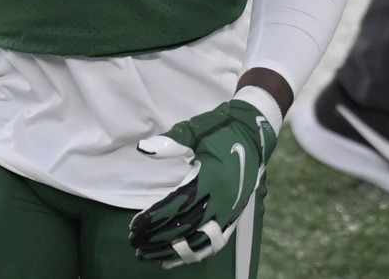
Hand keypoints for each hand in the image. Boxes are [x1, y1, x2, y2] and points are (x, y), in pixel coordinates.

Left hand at [128, 90, 279, 267]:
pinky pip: (213, 243)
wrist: (254, 132)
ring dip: (171, 250)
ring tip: (148, 254)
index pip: (177, 205)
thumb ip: (170, 141)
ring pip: (198, 240)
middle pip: (185, 227)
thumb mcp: (195, 130)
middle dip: (157, 238)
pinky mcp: (233, 216)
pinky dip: (193, 254)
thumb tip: (143, 149)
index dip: (155, 218)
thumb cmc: (221, 129)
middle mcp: (222, 198)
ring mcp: (229, 210)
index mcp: (211, 177)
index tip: (135, 226)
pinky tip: (173, 259)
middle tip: (134, 242)